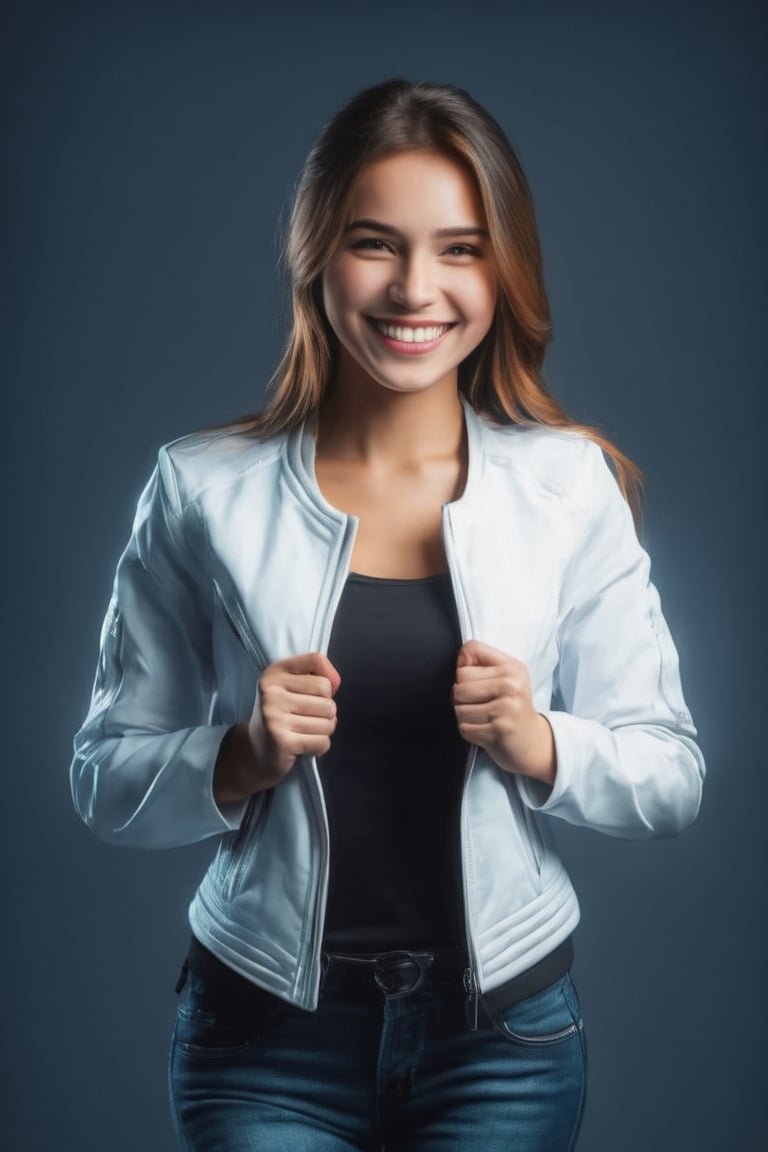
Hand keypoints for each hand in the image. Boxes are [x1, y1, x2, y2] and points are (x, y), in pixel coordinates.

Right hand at [214, 652, 339, 803]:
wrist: (255, 751)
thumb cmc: (282, 715)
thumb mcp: (290, 687)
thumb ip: (314, 676)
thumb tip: (335, 683)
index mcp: (274, 673)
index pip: (316, 661)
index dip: (328, 678)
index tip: (318, 692)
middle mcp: (271, 692)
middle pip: (327, 696)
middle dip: (327, 712)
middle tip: (308, 718)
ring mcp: (274, 717)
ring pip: (328, 722)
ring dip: (323, 731)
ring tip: (305, 732)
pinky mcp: (282, 741)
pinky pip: (323, 742)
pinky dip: (320, 747)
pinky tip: (304, 745)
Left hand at [452, 640, 555, 785]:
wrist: (533, 742)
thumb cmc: (512, 707)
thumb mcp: (506, 678)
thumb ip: (481, 664)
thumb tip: (459, 662)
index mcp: (512, 667)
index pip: (470, 651)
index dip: (464, 668)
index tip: (476, 681)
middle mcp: (511, 685)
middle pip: (460, 684)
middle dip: (461, 698)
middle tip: (479, 705)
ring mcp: (505, 708)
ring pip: (459, 708)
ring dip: (465, 717)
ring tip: (483, 718)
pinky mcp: (498, 730)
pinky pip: (464, 728)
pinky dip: (470, 732)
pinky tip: (485, 729)